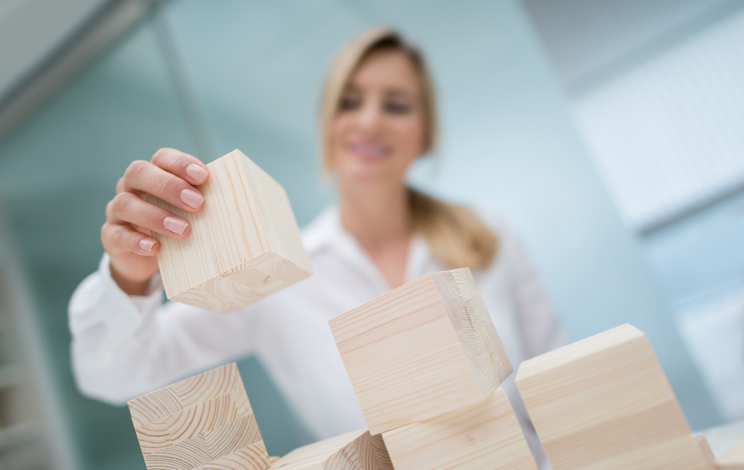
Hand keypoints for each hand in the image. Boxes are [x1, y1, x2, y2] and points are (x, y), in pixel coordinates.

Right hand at [101, 148, 208, 294]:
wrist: (147, 258)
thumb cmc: (177, 225)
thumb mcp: (193, 213)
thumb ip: (210, 202)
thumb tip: (251, 204)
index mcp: (153, 174)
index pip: (162, 157)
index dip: (180, 163)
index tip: (203, 176)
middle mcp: (132, 187)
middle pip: (139, 173)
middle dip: (169, 186)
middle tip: (197, 203)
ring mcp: (118, 211)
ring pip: (126, 203)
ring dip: (156, 215)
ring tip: (183, 230)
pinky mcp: (112, 236)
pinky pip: (118, 234)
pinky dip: (137, 240)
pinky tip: (155, 248)